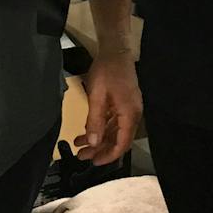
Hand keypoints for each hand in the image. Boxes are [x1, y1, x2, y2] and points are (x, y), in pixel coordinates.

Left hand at [74, 51, 141, 165]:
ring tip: (79, 146)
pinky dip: (101, 127)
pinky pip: (114, 121)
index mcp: (129, 114)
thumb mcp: (97, 96)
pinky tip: (86, 131)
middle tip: (82, 156)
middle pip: (118, 139)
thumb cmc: (106, 71)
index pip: (122, 144)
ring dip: (98, 139)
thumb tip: (92, 144)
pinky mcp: (124, 103)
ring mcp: (129, 108)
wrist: (115, 49)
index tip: (93, 163)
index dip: (108, 156)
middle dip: (100, 149)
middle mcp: (132, 114)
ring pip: (114, 131)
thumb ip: (95, 121)